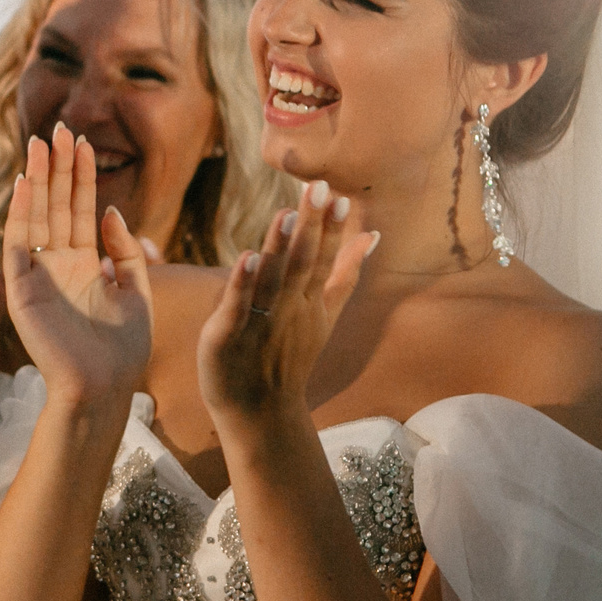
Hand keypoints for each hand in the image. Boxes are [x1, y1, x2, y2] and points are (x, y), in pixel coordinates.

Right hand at [0, 124, 152, 407]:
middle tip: (59, 128)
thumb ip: (125, 251)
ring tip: (40, 143)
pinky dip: (19, 216)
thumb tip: (112, 211)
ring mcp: (37, 277)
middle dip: (57, 168)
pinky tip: (24, 186)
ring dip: (37, 181)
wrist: (104, 389)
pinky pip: (18, 246)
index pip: (80, 211)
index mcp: (83, 266)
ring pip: (36, 218)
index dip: (81, 176)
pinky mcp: (22, 292)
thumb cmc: (122, 351)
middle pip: (56, 207)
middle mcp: (57, 267)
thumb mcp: (136, 291)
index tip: (82, 142)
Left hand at [199, 179, 373, 425]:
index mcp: (310, 301)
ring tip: (286, 215)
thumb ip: (345, 274)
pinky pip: (236, 307)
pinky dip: (241, 285)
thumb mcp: (324, 314)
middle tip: (319, 188)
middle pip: (302, 264)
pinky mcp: (228, 335)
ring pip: (271, 281)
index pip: (324, 260)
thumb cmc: (288, 357)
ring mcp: (260, 323)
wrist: (260, 412)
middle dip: (311, 227)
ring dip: (279, 249)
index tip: (341, 197)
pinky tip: (247, 257)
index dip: (332, 229)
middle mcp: (289, 309)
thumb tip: (372, 236)